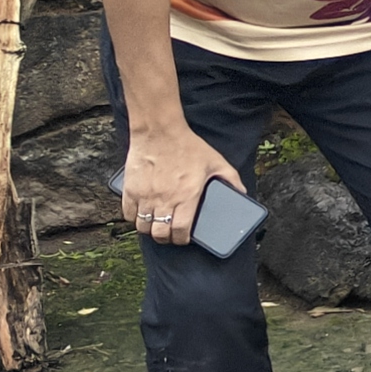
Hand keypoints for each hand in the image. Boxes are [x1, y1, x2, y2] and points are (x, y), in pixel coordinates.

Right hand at [120, 127, 243, 247]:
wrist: (160, 132)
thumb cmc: (188, 146)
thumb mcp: (216, 162)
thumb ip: (231, 179)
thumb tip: (242, 193)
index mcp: (186, 196)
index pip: (179, 231)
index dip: (181, 240)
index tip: (184, 238)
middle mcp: (164, 199)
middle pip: (159, 233)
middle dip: (165, 238)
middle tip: (169, 234)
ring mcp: (145, 195)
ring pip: (142, 227)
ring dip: (150, 229)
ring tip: (157, 224)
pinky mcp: (130, 189)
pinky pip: (128, 214)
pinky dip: (134, 218)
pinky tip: (142, 213)